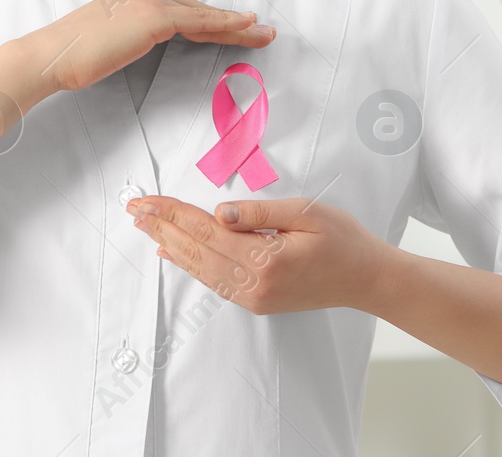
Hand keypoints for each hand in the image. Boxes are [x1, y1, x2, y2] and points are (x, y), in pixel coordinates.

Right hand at [32, 0, 276, 93]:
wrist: (53, 56)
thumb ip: (132, 36)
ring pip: (205, 15)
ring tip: (264, 34)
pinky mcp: (155, 17)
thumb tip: (146, 45)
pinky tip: (245, 28)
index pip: (183, 10)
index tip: (236, 29)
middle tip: (262, 30)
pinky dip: (226, 25)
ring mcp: (151, 1)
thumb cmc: (74, 56)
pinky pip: (200, 22)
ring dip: (238, 26)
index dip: (212, 21)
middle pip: (199, 10)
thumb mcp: (110, 41)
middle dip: (233, 22)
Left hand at [126, 195, 397, 314]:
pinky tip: (173, 254)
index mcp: (266, 258)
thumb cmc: (343, 240)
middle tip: (134, 210)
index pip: (206, 231)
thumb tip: (219, 213)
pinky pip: (214, 282)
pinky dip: (190, 266)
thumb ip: (260, 213)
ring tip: (145, 228)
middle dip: (162, 228)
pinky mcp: (257, 301)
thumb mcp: (307, 212)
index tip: (147, 201)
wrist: (367, 280)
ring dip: (170, 247)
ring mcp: (254, 296)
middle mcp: (254, 283)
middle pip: (197, 251)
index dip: (173, 214)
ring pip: (201, 269)